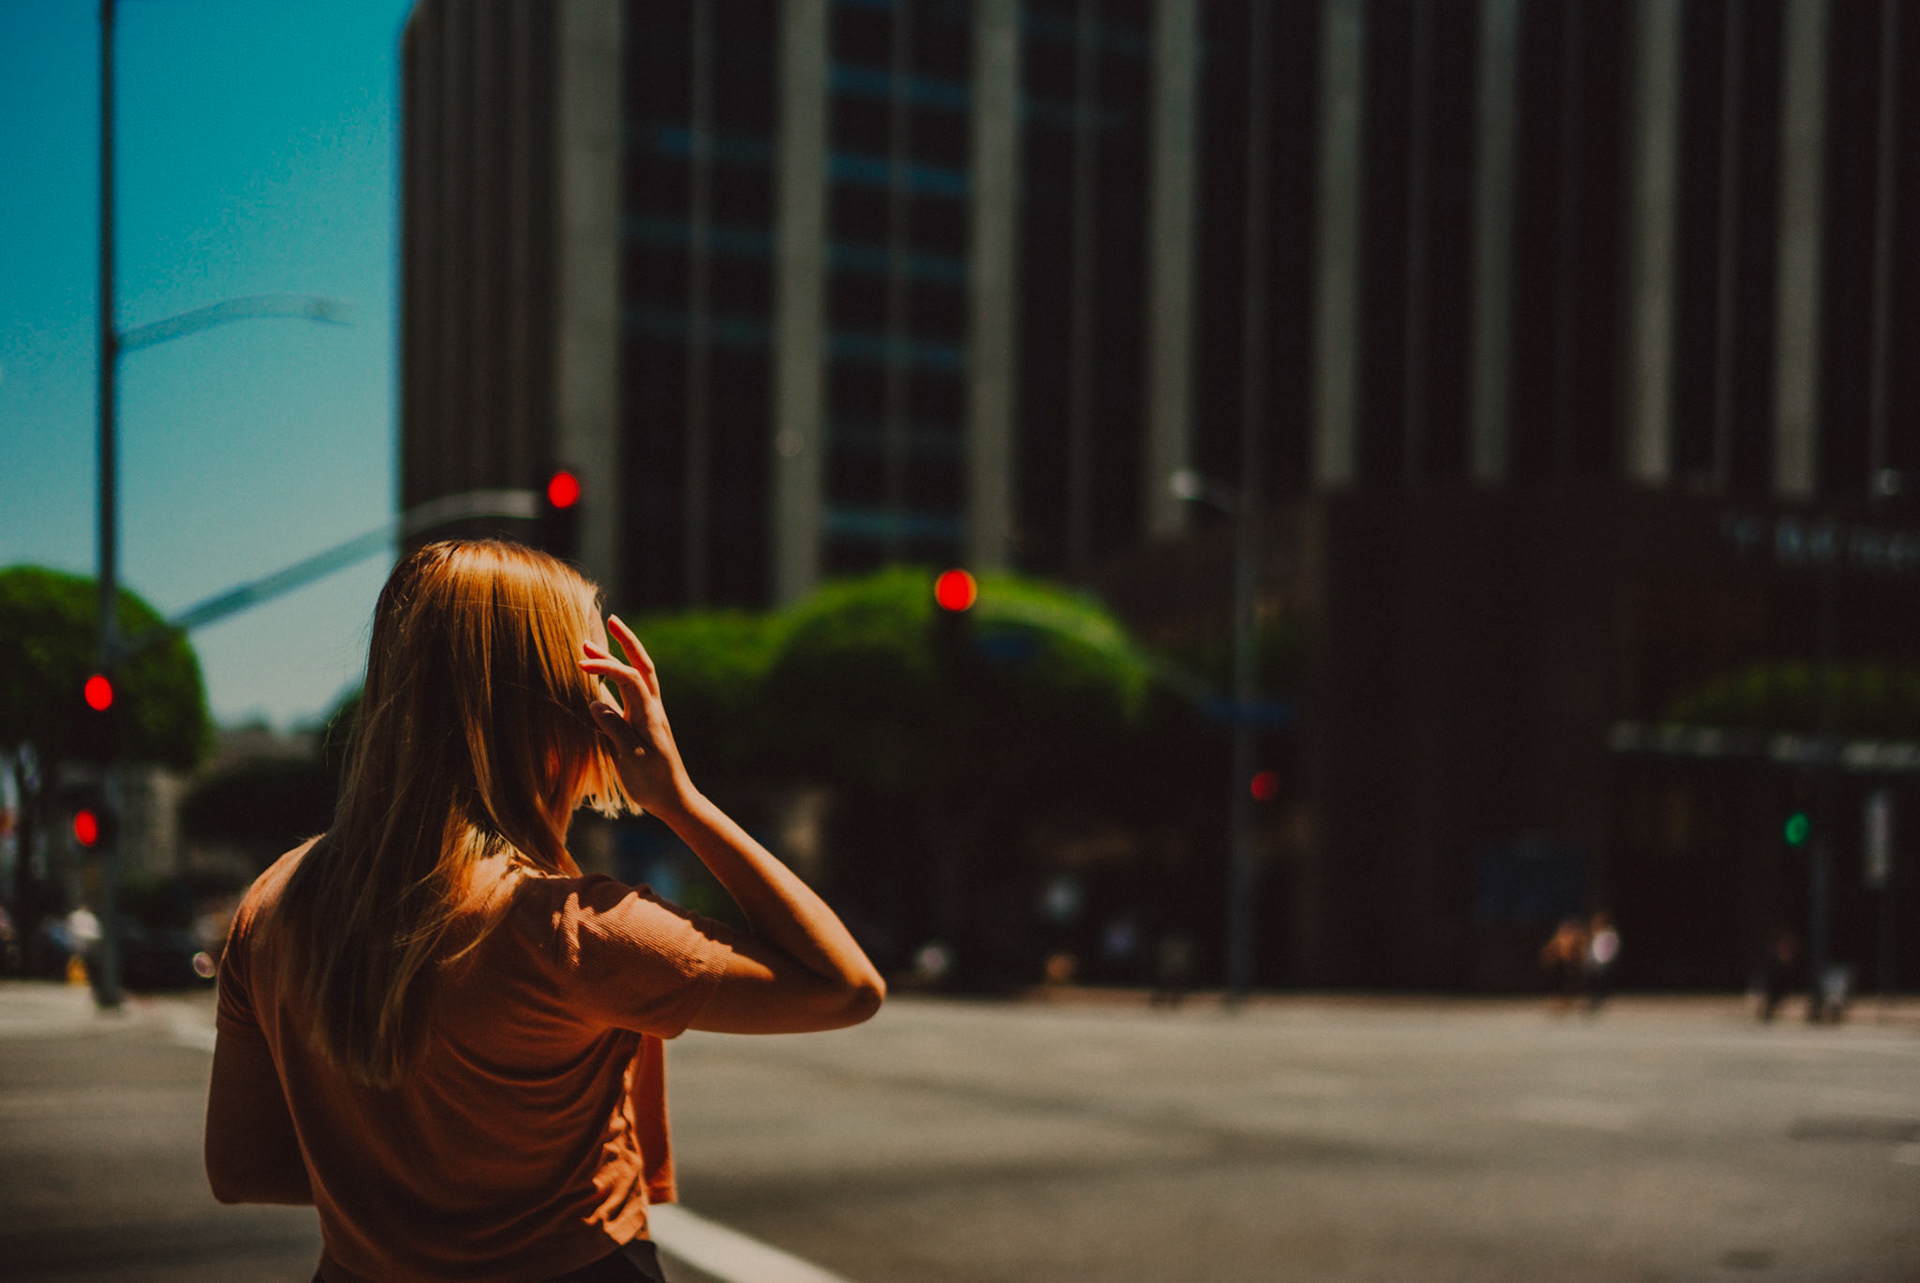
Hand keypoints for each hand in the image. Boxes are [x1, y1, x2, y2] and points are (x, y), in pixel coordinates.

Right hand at [578, 615, 695, 815]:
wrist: (673, 799)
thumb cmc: (653, 781)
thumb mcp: (632, 757)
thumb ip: (615, 729)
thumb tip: (595, 702)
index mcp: (650, 713)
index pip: (629, 677)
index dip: (606, 665)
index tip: (581, 663)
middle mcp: (651, 708)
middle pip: (641, 665)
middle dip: (626, 641)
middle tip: (611, 619)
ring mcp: (647, 715)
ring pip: (634, 678)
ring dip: (617, 658)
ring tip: (590, 644)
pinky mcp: (641, 724)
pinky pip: (628, 694)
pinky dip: (615, 680)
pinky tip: (597, 680)